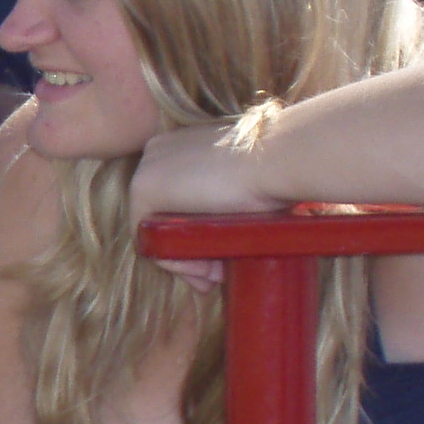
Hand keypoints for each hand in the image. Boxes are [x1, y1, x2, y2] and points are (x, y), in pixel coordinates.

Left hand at [129, 123, 288, 291]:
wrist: (280, 156)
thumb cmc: (275, 171)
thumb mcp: (244, 191)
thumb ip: (224, 212)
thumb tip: (220, 245)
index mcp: (183, 146)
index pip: (177, 204)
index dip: (197, 238)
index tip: (220, 260)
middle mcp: (159, 153)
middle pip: (166, 220)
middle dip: (191, 254)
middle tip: (215, 277)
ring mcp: (147, 168)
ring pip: (159, 233)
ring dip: (187, 262)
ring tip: (214, 277)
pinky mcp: (143, 188)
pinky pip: (150, 240)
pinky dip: (175, 261)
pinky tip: (204, 270)